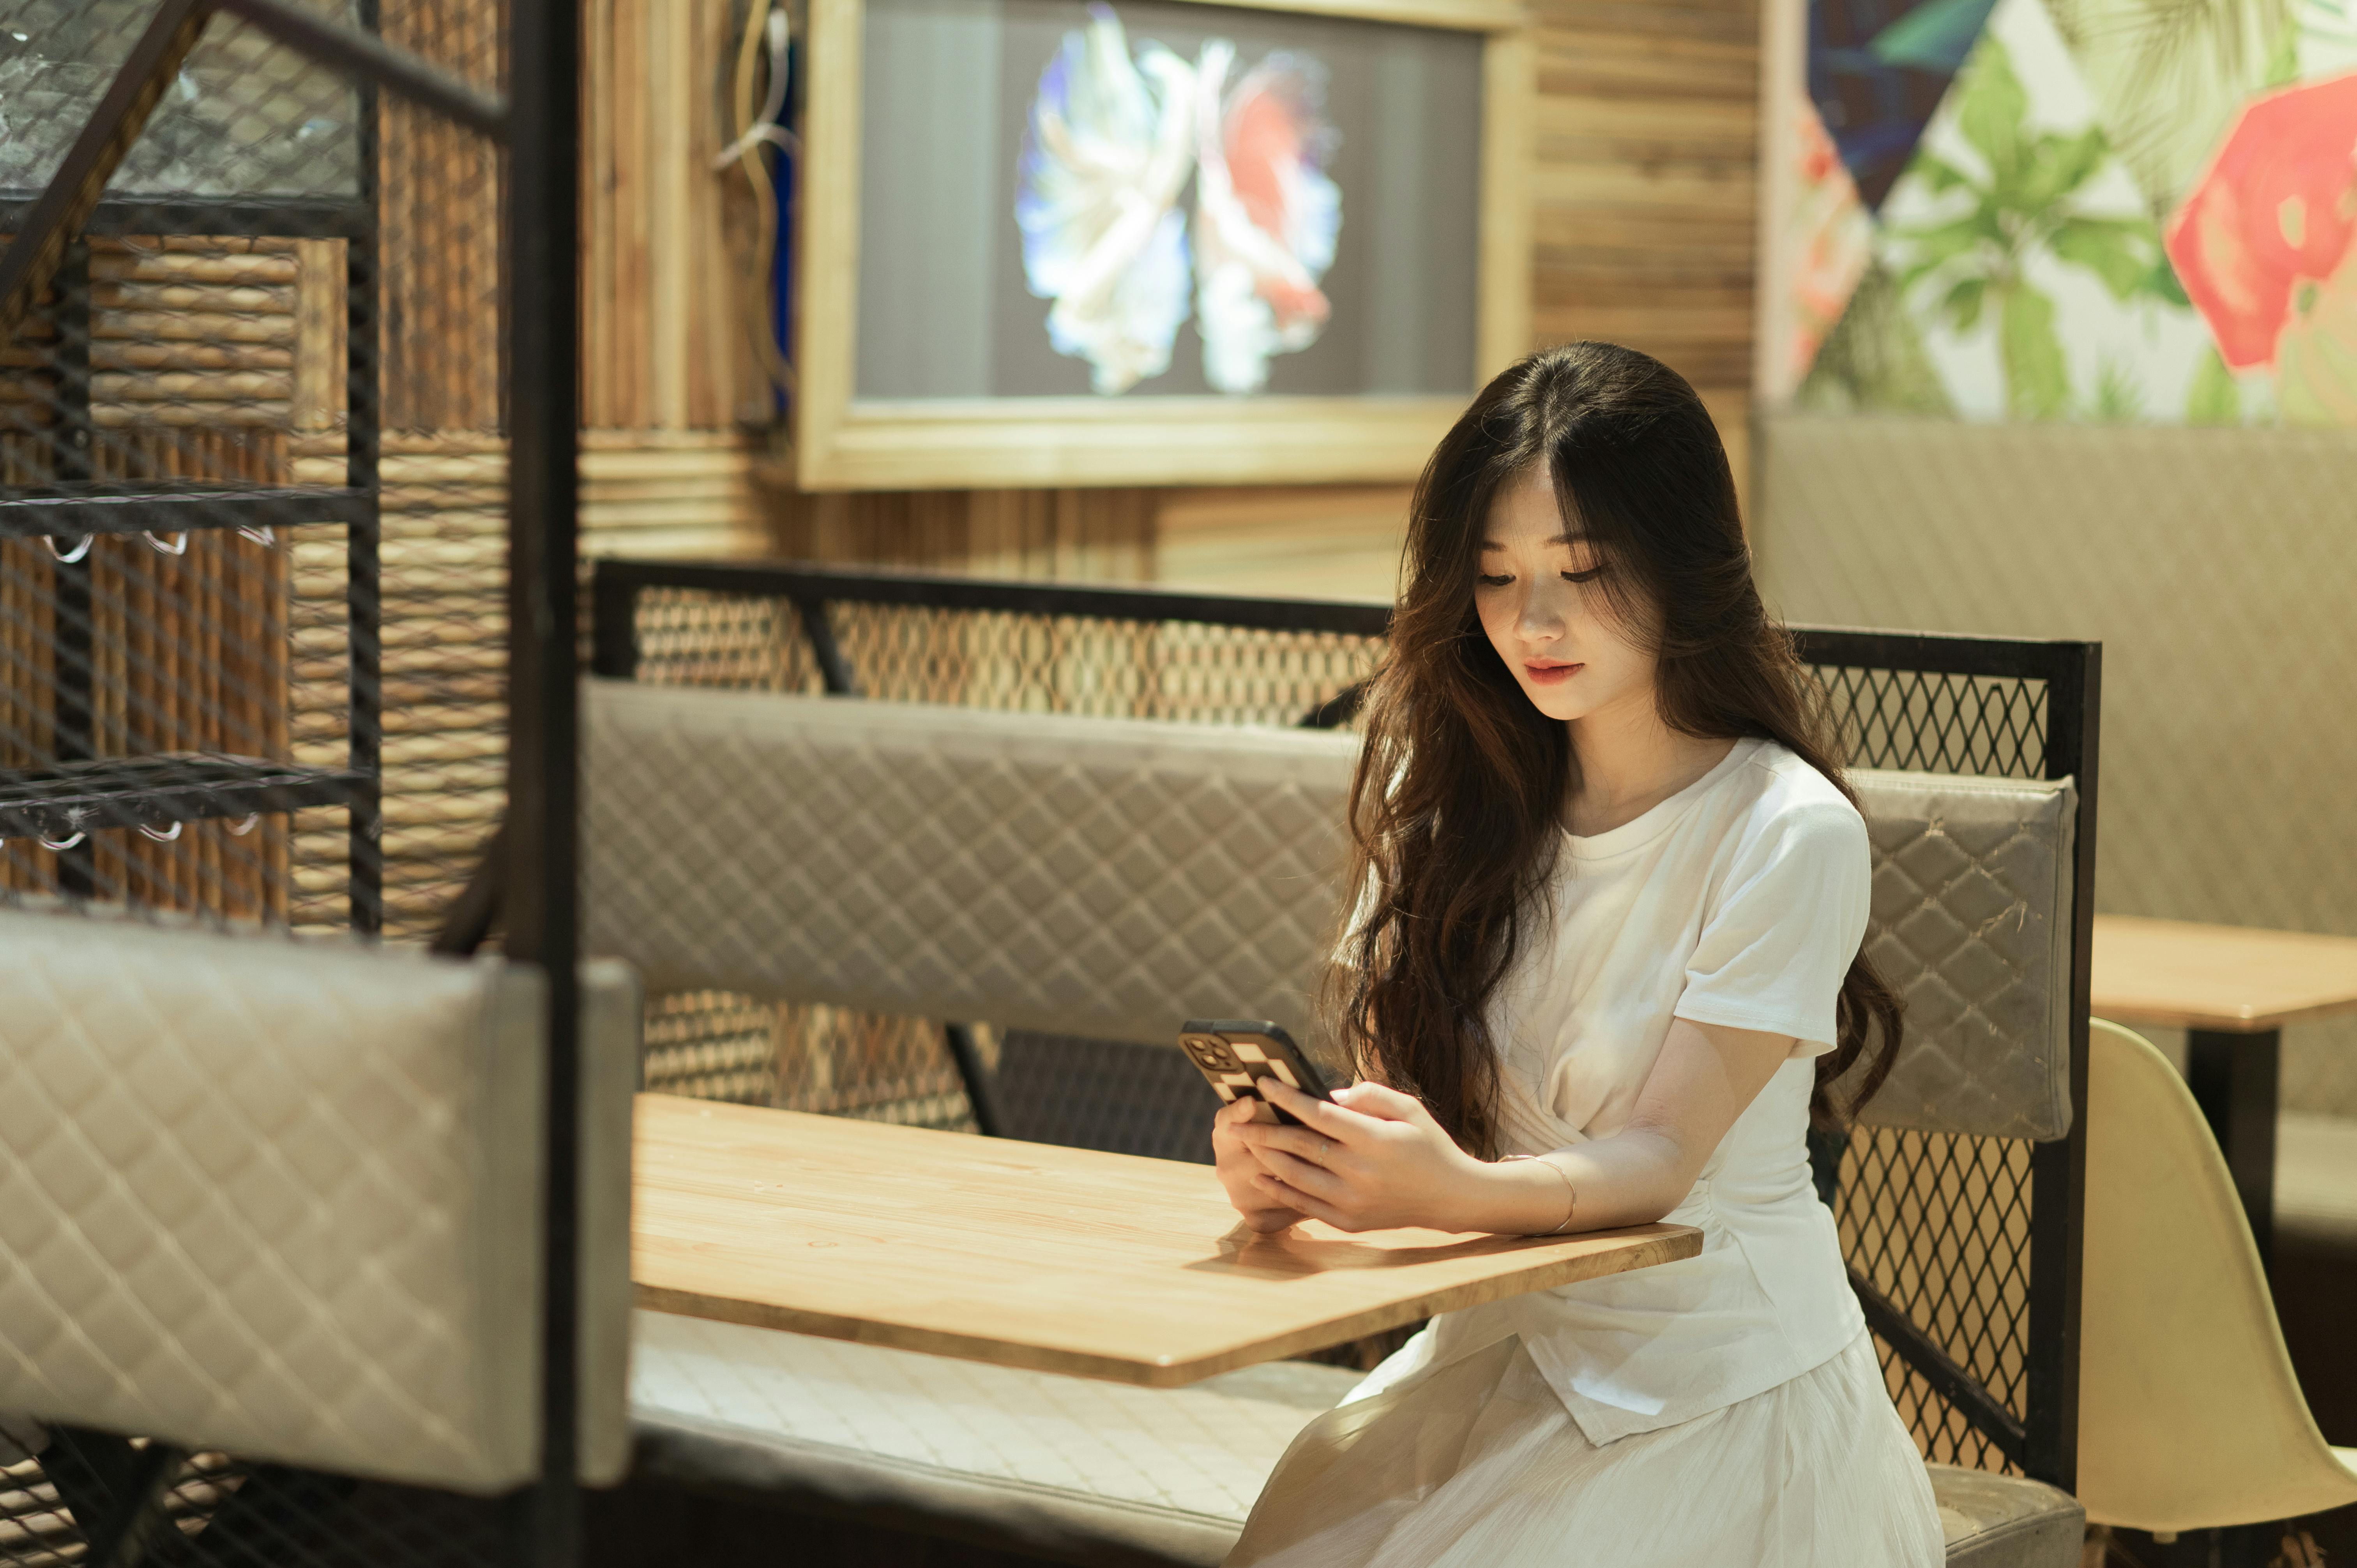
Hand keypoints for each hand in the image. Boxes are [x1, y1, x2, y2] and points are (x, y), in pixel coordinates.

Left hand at [1229, 1079, 1488, 1232]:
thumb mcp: (1409, 1108)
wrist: (1451, 1196)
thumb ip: (1369, 1095)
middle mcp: (1361, 1172)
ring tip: (1246, 1141)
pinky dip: (1279, 1190)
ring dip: (1266, 1157)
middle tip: (1239, 1118)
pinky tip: (1261, 1175)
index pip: (1319, 1115)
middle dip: (1264, 1129)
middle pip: (1300, 1146)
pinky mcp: (1350, 1222)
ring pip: (1296, 1176)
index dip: (1288, 1098)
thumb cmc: (1428, 1145)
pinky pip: (1305, 1205)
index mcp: (1375, 1139)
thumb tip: (1326, 1096)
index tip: (1263, 1083)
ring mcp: (1353, 1201)